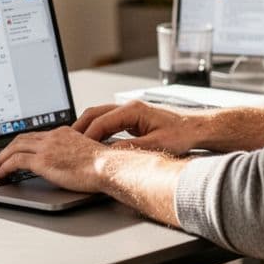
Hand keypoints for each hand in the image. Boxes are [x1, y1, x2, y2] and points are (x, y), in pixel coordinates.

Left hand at [0, 126, 109, 192]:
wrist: (107, 167)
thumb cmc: (104, 166)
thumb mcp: (86, 154)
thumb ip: (72, 154)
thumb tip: (65, 164)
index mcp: (63, 133)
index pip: (36, 135)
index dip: (22, 143)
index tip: (14, 151)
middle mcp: (53, 137)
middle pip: (21, 138)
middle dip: (6, 149)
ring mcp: (47, 147)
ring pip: (14, 148)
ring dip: (0, 159)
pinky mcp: (42, 160)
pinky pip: (15, 161)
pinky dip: (4, 167)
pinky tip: (0, 175)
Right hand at [73, 100, 209, 155]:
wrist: (197, 128)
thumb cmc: (182, 134)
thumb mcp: (157, 145)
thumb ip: (133, 149)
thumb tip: (111, 155)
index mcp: (133, 110)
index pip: (101, 122)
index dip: (87, 137)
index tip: (78, 149)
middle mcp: (129, 107)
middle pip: (95, 114)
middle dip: (79, 128)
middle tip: (66, 142)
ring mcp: (130, 112)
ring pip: (100, 116)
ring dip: (86, 128)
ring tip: (74, 143)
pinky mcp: (133, 119)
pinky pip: (108, 122)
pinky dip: (96, 130)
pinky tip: (92, 142)